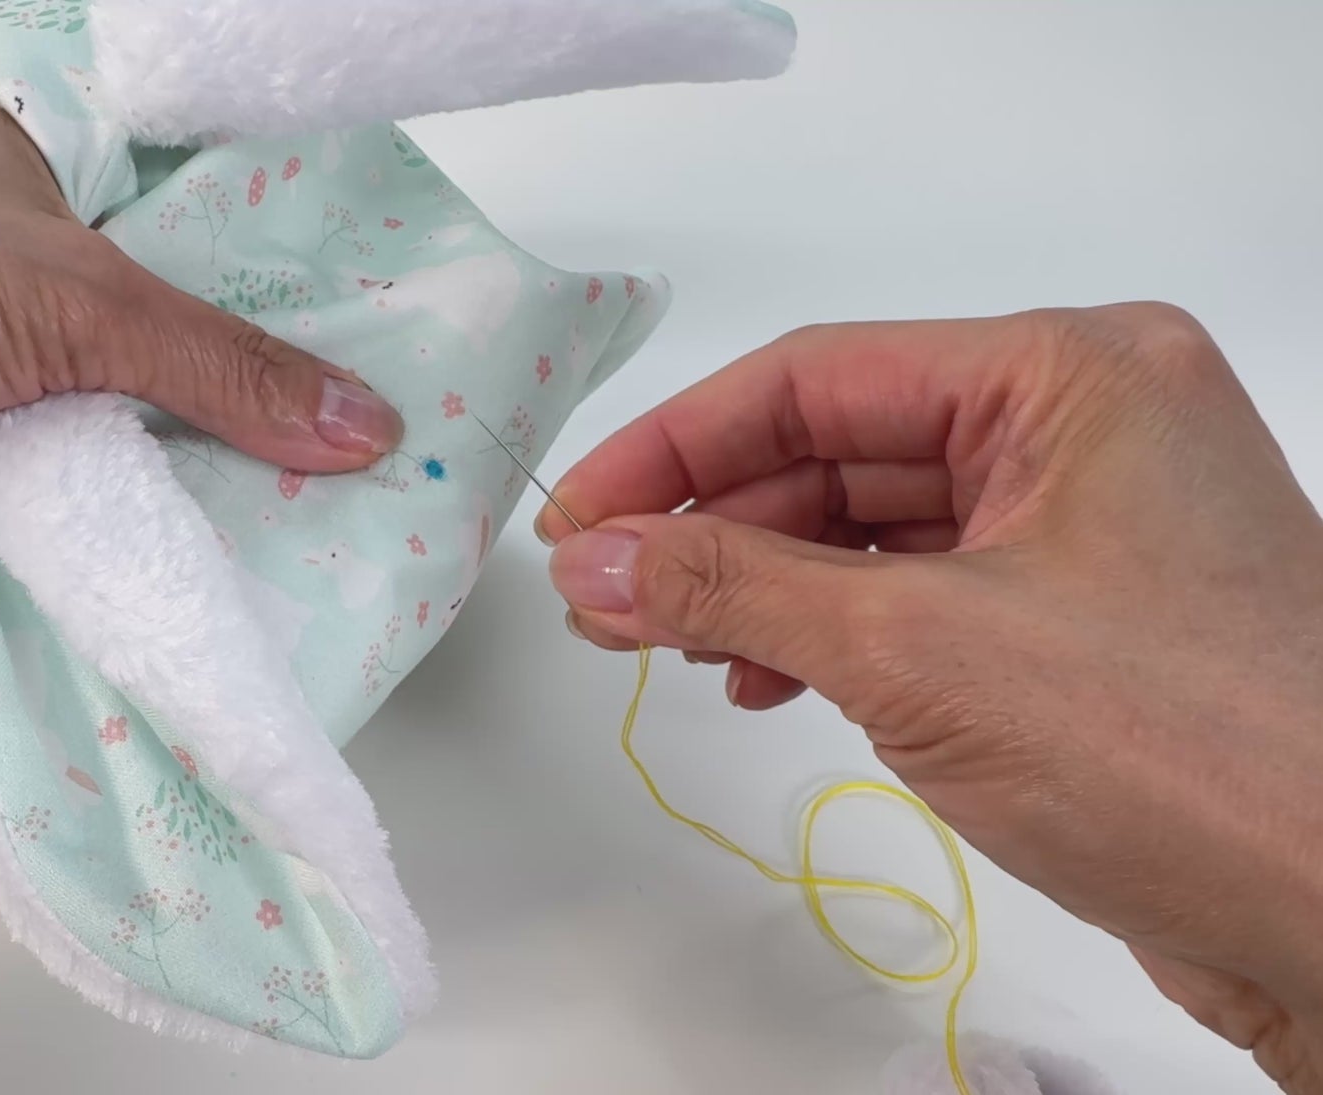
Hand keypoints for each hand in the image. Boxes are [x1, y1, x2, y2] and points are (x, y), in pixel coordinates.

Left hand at [0, 104, 400, 514]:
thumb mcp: (67, 301)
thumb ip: (218, 366)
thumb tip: (364, 423)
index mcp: (17, 171)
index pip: (165, 245)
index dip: (244, 324)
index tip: (322, 406)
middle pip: (111, 351)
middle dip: (180, 424)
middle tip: (285, 496)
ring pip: (45, 428)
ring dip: (98, 484)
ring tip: (207, 547)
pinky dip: (25, 523)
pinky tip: (91, 563)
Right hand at [539, 304, 1322, 1090]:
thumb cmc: (1176, 751)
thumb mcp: (916, 647)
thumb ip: (733, 587)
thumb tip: (589, 559)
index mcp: (1071, 372)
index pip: (818, 376)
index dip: (676, 447)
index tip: (575, 518)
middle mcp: (1088, 427)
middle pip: (843, 448)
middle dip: (715, 528)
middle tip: (604, 600)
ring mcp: (1095, 528)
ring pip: (877, 527)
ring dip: (766, 587)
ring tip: (673, 652)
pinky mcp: (1090, 624)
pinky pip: (925, 595)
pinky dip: (837, 634)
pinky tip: (774, 683)